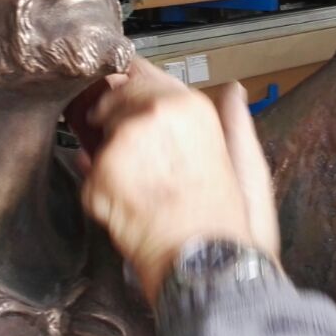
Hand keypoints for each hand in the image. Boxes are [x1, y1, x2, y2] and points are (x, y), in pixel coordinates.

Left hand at [78, 58, 279, 304]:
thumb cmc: (227, 219)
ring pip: (100, 136)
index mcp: (189, 106)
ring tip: (140, 187)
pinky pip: (89, 173)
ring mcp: (123, 143)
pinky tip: (128, 206)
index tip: (126, 93)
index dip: (132, 84)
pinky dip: (100, 188)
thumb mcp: (245, 160)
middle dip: (116, 117)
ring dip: (110, 156)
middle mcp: (153, 115)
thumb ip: (234, 120)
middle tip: (131, 150)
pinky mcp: (100, 175)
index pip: (143, 72)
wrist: (206, 263)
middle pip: (114, 98)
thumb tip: (233, 91)